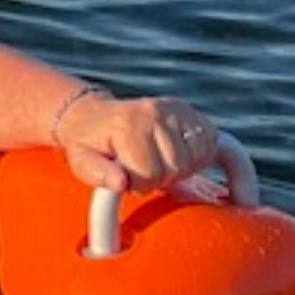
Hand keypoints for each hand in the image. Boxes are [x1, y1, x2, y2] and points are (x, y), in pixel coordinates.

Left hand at [55, 93, 218, 192]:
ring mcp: (175, 109)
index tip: (127, 180)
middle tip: (142, 172)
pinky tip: (192, 164)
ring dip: (182, 169)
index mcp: (128, 126)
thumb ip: (96, 174)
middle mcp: (155, 113)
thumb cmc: (88, 144)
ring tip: (158, 164)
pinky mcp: (189, 111)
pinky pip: (213, 142)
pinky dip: (205, 157)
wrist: (91, 116)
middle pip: (178, 166)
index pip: (152, 173)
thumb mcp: (80, 160)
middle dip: (162, 179)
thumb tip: (119, 184)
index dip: (140, 186)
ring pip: (199, 157)